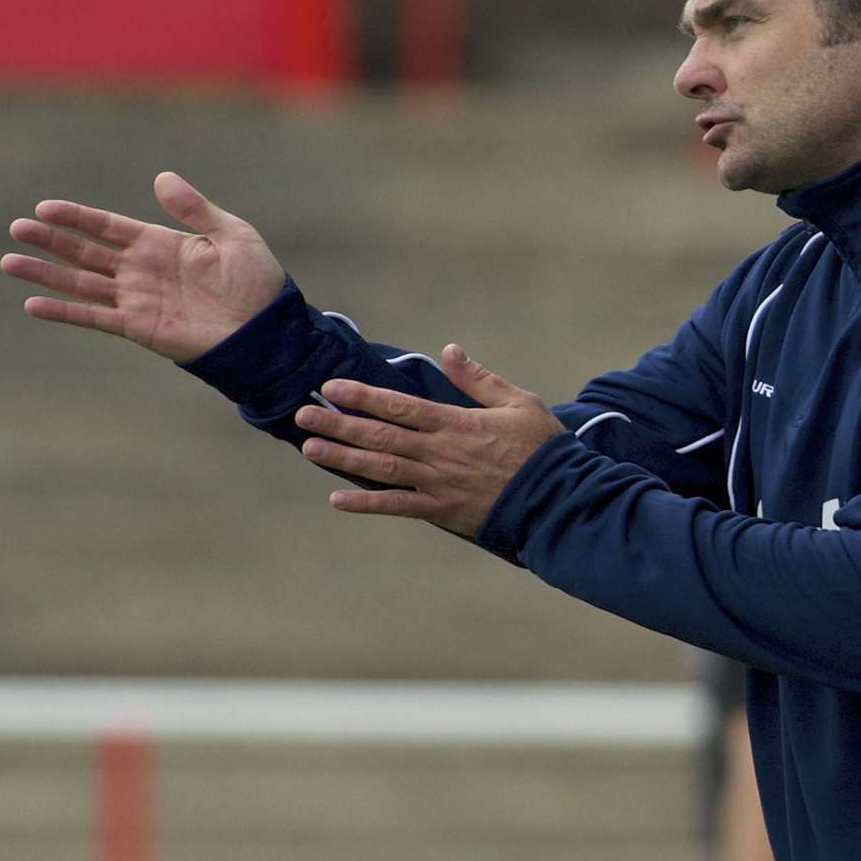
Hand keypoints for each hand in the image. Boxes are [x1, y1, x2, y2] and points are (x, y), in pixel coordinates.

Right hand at [0, 172, 285, 362]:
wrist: (267, 330)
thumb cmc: (257, 281)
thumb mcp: (231, 235)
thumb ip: (194, 210)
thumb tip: (161, 178)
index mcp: (160, 243)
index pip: (108, 226)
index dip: (76, 217)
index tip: (44, 208)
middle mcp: (141, 269)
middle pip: (86, 251)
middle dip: (51, 240)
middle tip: (16, 228)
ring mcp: (137, 298)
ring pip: (81, 282)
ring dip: (46, 273)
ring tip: (9, 261)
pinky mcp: (139, 326)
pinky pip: (94, 317)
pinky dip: (64, 312)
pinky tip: (33, 304)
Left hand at [294, 346, 564, 538]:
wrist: (558, 498)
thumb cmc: (543, 448)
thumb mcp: (518, 402)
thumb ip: (479, 379)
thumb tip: (450, 350)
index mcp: (455, 422)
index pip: (399, 405)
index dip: (362, 396)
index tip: (331, 387)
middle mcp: (439, 451)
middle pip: (380, 434)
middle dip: (339, 423)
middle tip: (302, 413)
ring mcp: (438, 482)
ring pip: (381, 467)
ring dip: (343, 457)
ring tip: (309, 447)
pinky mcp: (442, 510)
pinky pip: (398, 506)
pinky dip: (367, 503)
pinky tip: (337, 499)